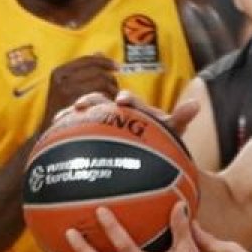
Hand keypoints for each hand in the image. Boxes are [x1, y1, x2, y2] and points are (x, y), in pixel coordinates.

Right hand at [39, 54, 119, 130]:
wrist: (50, 133)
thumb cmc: (63, 109)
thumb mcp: (66, 85)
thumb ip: (83, 69)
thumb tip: (100, 52)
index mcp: (59, 72)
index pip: (87, 60)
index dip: (104, 61)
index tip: (117, 67)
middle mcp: (61, 80)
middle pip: (97, 71)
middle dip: (111, 79)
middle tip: (117, 89)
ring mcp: (67, 93)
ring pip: (102, 82)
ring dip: (113, 90)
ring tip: (114, 99)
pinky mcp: (76, 105)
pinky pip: (101, 96)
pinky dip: (110, 100)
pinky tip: (110, 107)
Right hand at [59, 91, 199, 136]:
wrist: (141, 154)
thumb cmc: (156, 140)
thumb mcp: (170, 132)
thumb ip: (180, 119)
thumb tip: (197, 103)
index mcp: (133, 107)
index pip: (129, 99)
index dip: (125, 97)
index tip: (121, 101)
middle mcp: (113, 110)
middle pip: (100, 100)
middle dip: (91, 100)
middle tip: (83, 105)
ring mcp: (98, 120)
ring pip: (83, 112)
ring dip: (72, 111)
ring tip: (62, 116)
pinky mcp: (87, 131)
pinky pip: (73, 128)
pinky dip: (63, 126)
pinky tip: (53, 131)